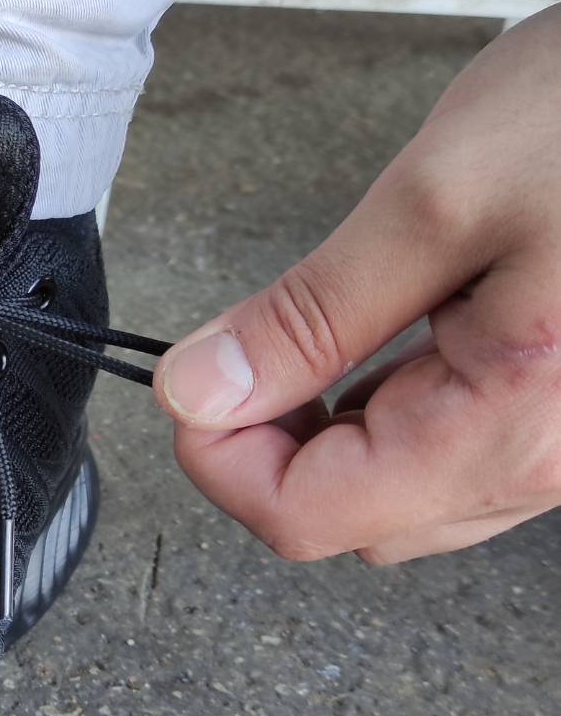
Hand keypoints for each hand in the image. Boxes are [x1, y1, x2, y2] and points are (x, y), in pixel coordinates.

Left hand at [151, 5, 560, 563]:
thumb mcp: (442, 198)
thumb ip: (309, 317)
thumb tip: (199, 392)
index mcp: (509, 427)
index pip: (303, 517)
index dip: (218, 460)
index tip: (191, 387)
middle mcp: (548, 463)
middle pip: (348, 517)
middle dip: (274, 444)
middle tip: (250, 351)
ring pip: (401, 493)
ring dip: (337, 428)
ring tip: (338, 327)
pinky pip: (457, 452)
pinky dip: (400, 409)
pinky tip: (406, 333)